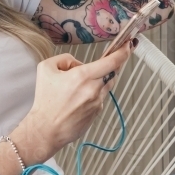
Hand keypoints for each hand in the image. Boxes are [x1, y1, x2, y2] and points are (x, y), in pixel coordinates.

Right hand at [14, 41, 134, 160]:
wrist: (46, 129)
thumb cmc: (45, 100)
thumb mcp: (46, 68)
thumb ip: (65, 58)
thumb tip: (79, 63)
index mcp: (83, 76)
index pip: (112, 61)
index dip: (123, 52)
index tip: (129, 45)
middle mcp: (94, 89)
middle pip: (113, 72)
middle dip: (113, 64)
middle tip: (109, 59)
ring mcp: (98, 101)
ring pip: (107, 84)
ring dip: (101, 78)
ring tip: (82, 83)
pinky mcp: (97, 112)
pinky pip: (101, 96)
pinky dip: (94, 92)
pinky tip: (79, 97)